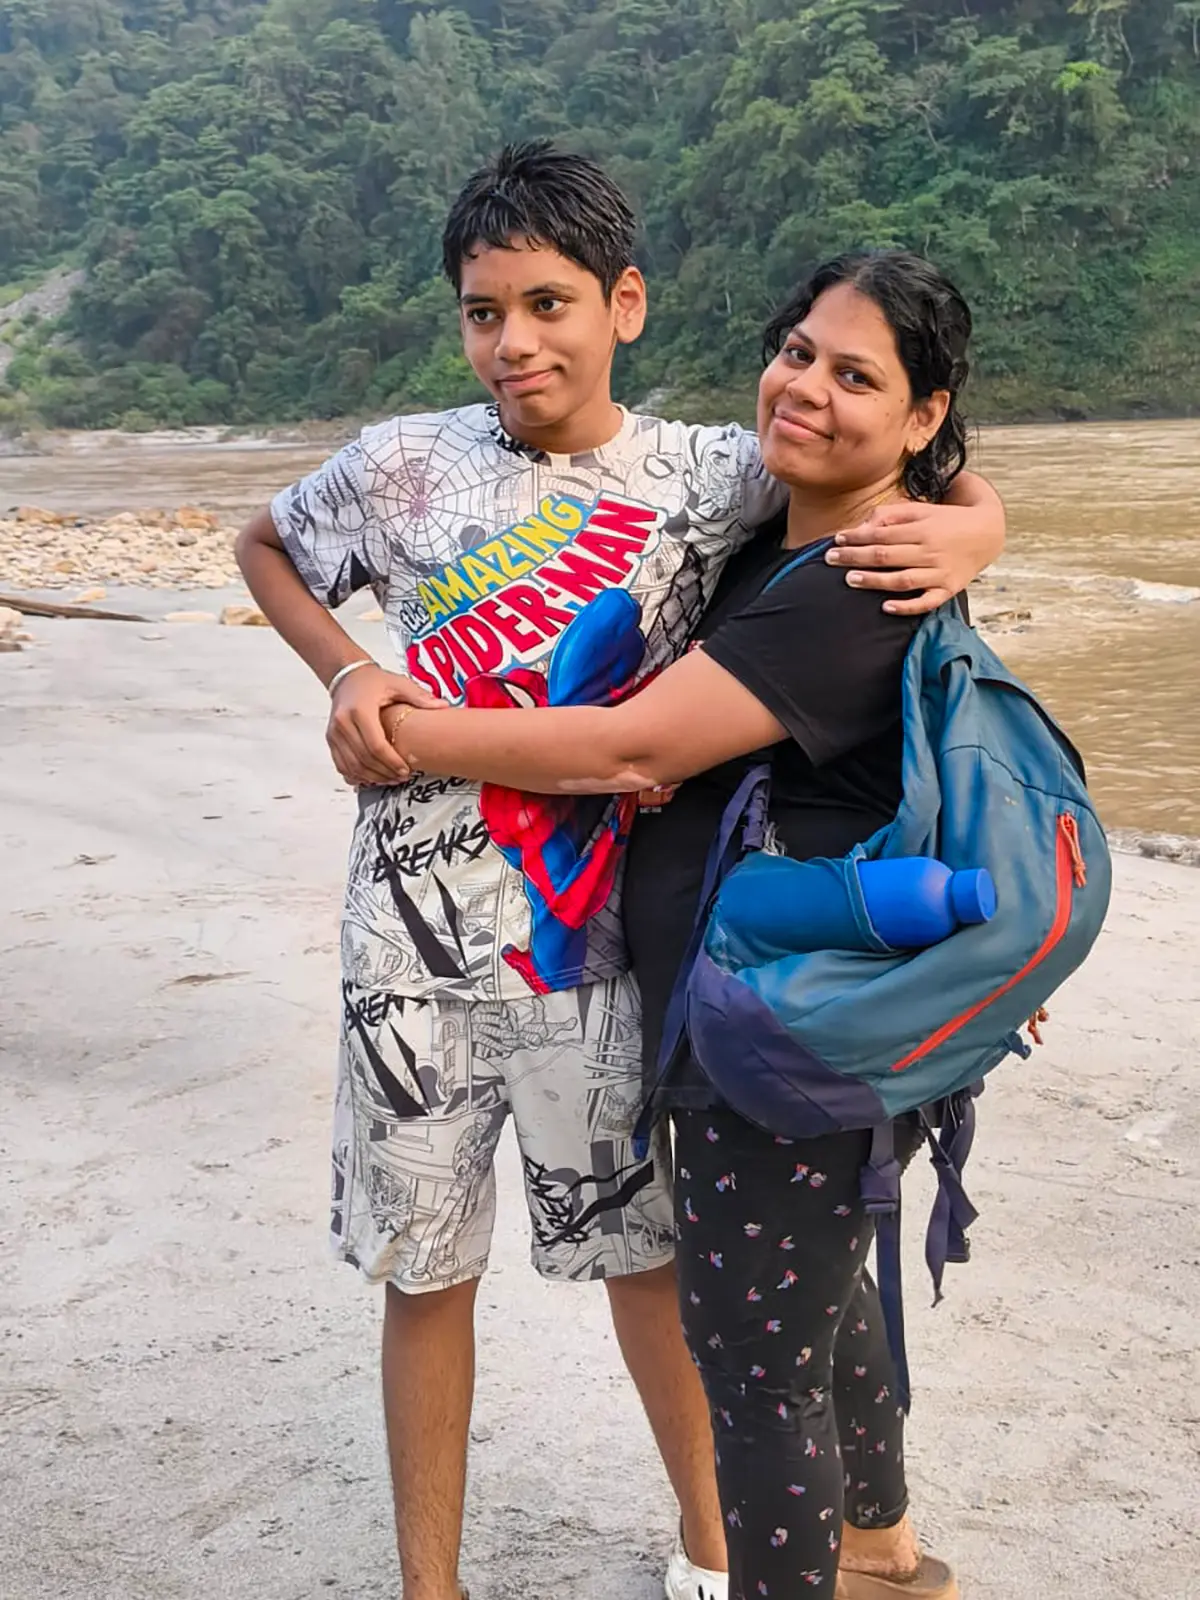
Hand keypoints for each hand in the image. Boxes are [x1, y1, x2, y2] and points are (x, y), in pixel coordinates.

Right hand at [326, 665, 444, 785]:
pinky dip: (356, 775)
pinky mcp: (331, 740)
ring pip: (352, 766)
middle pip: (364, 759)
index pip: (376, 745)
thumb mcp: (398, 684)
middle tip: (401, 777)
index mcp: (360, 710)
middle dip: (384, 773)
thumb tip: (443, 706)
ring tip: (390, 779)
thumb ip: (419, 696)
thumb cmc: (372, 681)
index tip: (406, 770)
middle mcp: (343, 723)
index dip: (391, 762)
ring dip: (372, 777)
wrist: (347, 676)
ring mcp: (334, 733)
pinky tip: (372, 778)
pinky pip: (342, 765)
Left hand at [824, 499, 1003, 616]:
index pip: (881, 534)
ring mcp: (939, 572)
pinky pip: (926, 602)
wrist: (988, 532)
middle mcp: (930, 551)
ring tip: (850, 580)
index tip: (836, 539)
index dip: (856, 537)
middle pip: (886, 556)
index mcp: (922, 529)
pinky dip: (906, 607)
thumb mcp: (922, 510)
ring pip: (902, 580)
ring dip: (875, 581)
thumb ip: (892, 515)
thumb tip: (863, 526)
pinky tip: (885, 607)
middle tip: (830, 559)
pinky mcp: (948, 590)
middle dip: (855, 557)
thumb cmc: (946, 521)